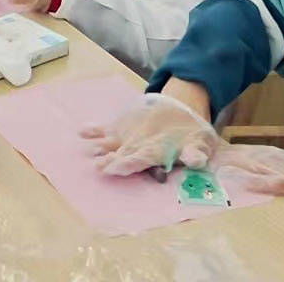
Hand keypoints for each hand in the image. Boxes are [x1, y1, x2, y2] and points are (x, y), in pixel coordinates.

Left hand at [80, 90, 222, 175]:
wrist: (181, 115)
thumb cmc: (192, 135)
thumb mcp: (200, 142)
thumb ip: (197, 152)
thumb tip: (195, 160)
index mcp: (155, 157)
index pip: (139, 163)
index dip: (128, 165)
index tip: (117, 168)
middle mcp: (137, 152)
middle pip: (121, 159)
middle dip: (110, 163)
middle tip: (100, 167)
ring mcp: (125, 141)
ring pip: (109, 147)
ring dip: (99, 148)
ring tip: (91, 148)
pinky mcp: (119, 130)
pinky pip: (103, 131)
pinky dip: (92, 131)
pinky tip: (83, 131)